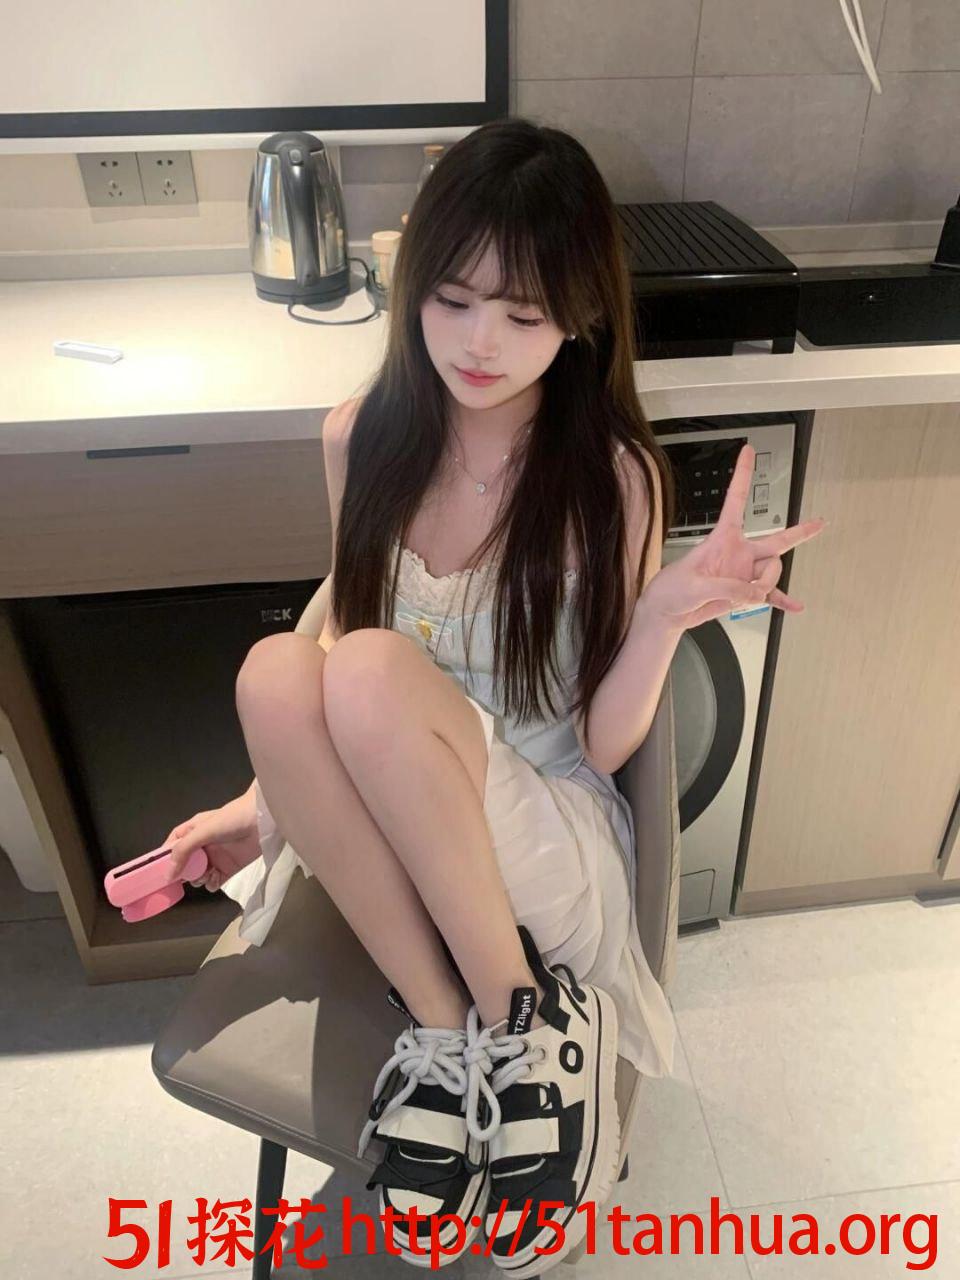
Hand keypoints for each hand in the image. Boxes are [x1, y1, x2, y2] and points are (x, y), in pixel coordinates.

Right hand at [162, 789, 262, 891]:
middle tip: (186, 876)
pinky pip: (214, 881)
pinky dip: (211, 884)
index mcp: (193, 831)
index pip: (173, 845)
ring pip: (198, 875)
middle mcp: (203, 845)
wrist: (263, 820)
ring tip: (204, 875)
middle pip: (185, 864)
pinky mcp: (230, 868)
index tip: (158, 872)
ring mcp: (216, 857)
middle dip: (183, 873)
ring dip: (198, 879)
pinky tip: (214, 880)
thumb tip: (167, 874)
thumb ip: (184, 851)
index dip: (165, 858)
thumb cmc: (231, 820)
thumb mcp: (203, 831)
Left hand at [643, 443, 827, 632]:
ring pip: (772, 574)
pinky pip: (770, 596)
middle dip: (799, 533)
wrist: (668, 612)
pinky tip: (796, 606)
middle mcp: (738, 553)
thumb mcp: (696, 585)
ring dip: (764, 586)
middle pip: (775, 541)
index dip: (742, 475)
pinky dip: (782, 601)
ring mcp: (743, 573)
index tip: (748, 451)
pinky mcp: (744, 594)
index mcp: (722, 539)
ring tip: (744, 596)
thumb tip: (756, 594)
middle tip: (820, 523)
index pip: (735, 501)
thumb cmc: (672, 590)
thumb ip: (729, 588)